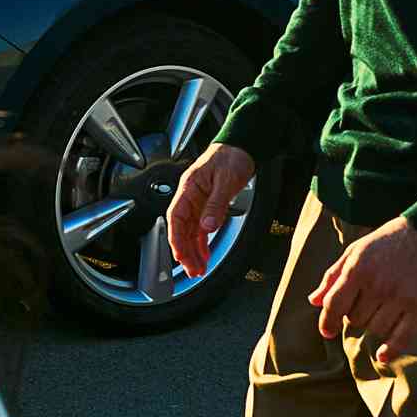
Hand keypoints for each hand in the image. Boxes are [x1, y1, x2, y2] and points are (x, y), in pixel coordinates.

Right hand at [166, 144, 258, 285]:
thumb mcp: (226, 181)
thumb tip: (207, 226)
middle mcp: (190, 197)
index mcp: (188, 188)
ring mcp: (198, 202)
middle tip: (192, 270)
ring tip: (198, 269)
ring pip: (191, 232)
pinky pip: (201, 228)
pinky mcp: (208, 205)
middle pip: (182, 229)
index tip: (180, 255)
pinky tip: (205, 255)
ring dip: (193, 251)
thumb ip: (216, 204)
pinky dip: (202, 243)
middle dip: (185, 251)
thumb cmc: (231, 157)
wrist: (241, 147)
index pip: (175, 217)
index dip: (176, 238)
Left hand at [307, 216, 416, 361]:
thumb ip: (333, 276)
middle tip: (366, 303)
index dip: (326, 322)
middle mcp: (378, 285)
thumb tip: (314, 301)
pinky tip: (382, 356)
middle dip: (354, 316)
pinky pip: (402, 337)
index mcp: (358, 268)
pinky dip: (390, 350)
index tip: (326, 331)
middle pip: (354, 320)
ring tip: (380, 311)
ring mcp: (400, 297)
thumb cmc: (387, 242)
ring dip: (373, 326)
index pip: (334, 305)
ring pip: (375, 329)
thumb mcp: (355, 251)